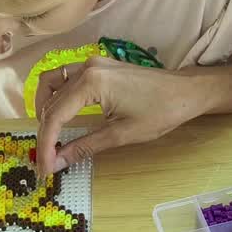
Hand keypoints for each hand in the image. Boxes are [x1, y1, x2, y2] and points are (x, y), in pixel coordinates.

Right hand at [34, 56, 206, 175]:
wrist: (187, 91)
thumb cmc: (160, 112)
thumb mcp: (121, 134)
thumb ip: (84, 146)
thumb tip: (56, 164)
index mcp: (91, 83)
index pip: (55, 116)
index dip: (46, 145)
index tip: (44, 168)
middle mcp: (87, 67)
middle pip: (51, 102)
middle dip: (46, 133)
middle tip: (47, 161)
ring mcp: (92, 63)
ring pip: (53, 85)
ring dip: (45, 110)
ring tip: (49, 137)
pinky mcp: (98, 66)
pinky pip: (66, 78)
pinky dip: (57, 97)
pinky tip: (60, 115)